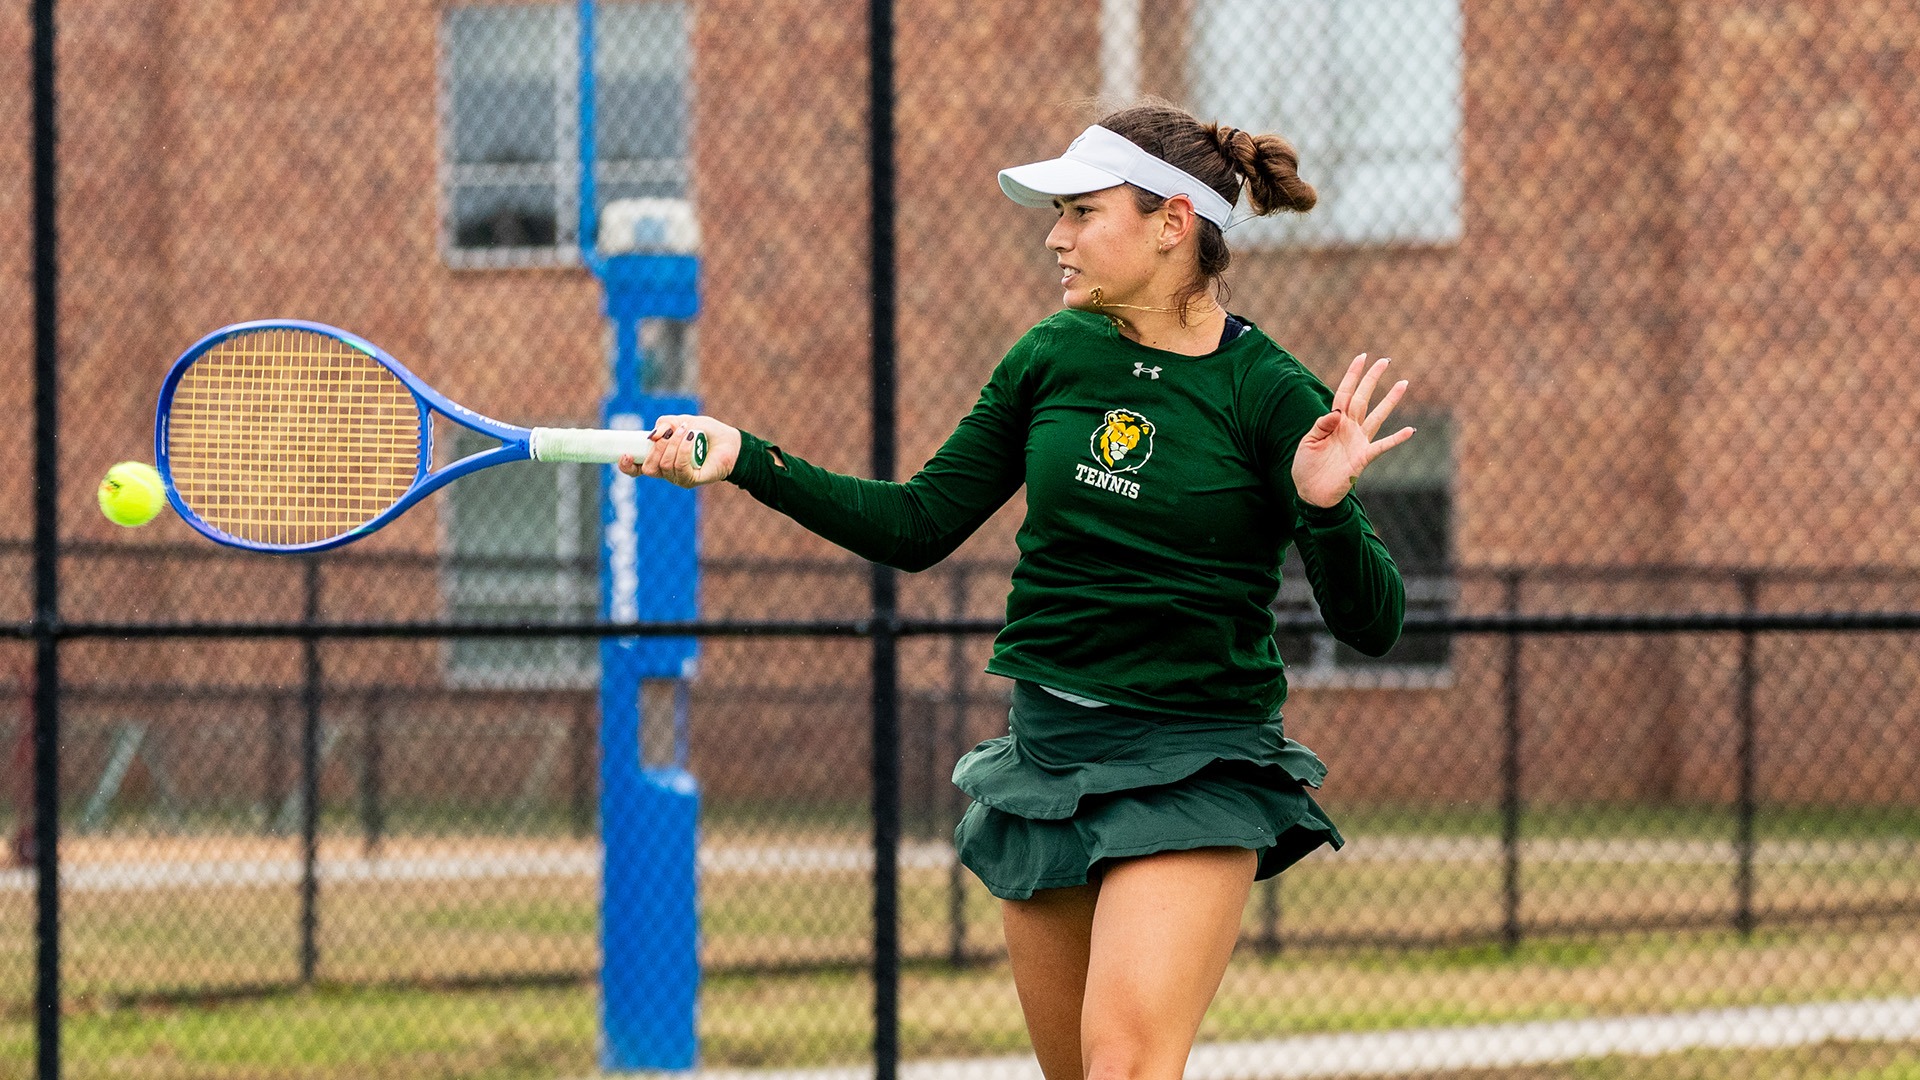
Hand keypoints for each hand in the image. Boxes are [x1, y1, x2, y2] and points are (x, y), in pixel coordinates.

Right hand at [618, 414, 740, 488]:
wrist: (729, 440)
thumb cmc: (705, 432)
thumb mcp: (681, 421)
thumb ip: (665, 424)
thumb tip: (653, 435)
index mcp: (659, 459)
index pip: (637, 469)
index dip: (627, 466)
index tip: (626, 454)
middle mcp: (667, 472)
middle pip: (649, 468)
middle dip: (657, 447)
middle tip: (671, 432)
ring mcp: (679, 478)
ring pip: (665, 465)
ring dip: (674, 444)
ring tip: (688, 431)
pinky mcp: (692, 480)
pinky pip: (680, 468)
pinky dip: (683, 450)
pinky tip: (691, 438)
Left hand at [1291, 354, 1415, 507]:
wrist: (1311, 494)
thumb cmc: (1306, 467)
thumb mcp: (1308, 442)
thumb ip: (1321, 424)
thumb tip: (1337, 410)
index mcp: (1334, 422)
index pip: (1345, 393)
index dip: (1352, 376)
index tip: (1362, 357)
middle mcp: (1349, 428)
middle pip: (1363, 398)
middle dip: (1373, 379)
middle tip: (1385, 361)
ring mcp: (1358, 442)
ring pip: (1377, 416)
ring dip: (1390, 401)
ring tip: (1403, 383)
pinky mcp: (1363, 458)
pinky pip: (1382, 446)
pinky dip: (1396, 439)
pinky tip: (1410, 430)